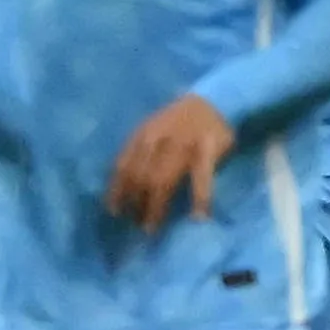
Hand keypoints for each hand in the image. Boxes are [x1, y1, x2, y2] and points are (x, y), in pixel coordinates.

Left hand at [104, 94, 233, 234]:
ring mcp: (184, 144)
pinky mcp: (208, 150)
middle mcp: (159, 139)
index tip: (113, 212)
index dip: (116, 190)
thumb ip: (141, 150)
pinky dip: (200, 199)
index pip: (123, 165)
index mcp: (144, 134)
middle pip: (141, 177)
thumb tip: (126, 185)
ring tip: (152, 228)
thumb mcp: (155, 128)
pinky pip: (202, 178)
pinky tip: (198, 217)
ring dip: (156, 207)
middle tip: (135, 225)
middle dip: (136, 203)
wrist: (216, 101)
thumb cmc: (180, 120)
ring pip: (163, 181)